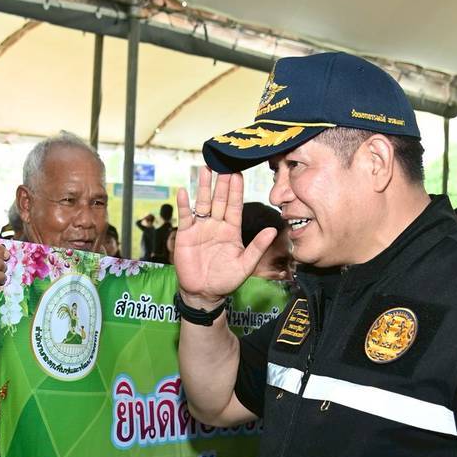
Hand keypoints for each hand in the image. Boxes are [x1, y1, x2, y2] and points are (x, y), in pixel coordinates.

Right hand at [174, 167, 275, 307]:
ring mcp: (200, 228)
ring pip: (203, 203)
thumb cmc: (226, 280)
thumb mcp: (245, 264)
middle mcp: (216, 225)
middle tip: (223, 163)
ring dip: (203, 187)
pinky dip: (184, 204)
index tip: (237, 173)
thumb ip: (257, 246)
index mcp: (231, 230)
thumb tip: (273, 230)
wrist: (204, 293)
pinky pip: (185, 216)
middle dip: (221, 183)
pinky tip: (184, 191)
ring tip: (204, 169)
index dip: (236, 190)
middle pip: (219, 200)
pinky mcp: (186, 235)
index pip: (234, 205)